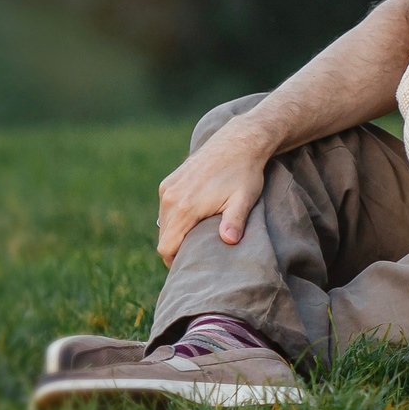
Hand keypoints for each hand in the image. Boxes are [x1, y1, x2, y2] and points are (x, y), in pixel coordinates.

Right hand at [156, 120, 274, 265]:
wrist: (238, 141)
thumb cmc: (245, 173)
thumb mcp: (244, 199)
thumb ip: (235, 221)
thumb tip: (229, 241)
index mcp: (186, 207)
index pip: (167, 246)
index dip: (174, 262)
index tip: (186, 268)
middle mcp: (171, 197)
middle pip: (163, 237)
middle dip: (175, 250)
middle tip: (194, 258)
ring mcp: (168, 188)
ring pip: (163, 223)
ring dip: (175, 233)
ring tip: (194, 240)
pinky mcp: (170, 181)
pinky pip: (166, 207)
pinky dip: (174, 218)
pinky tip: (193, 220)